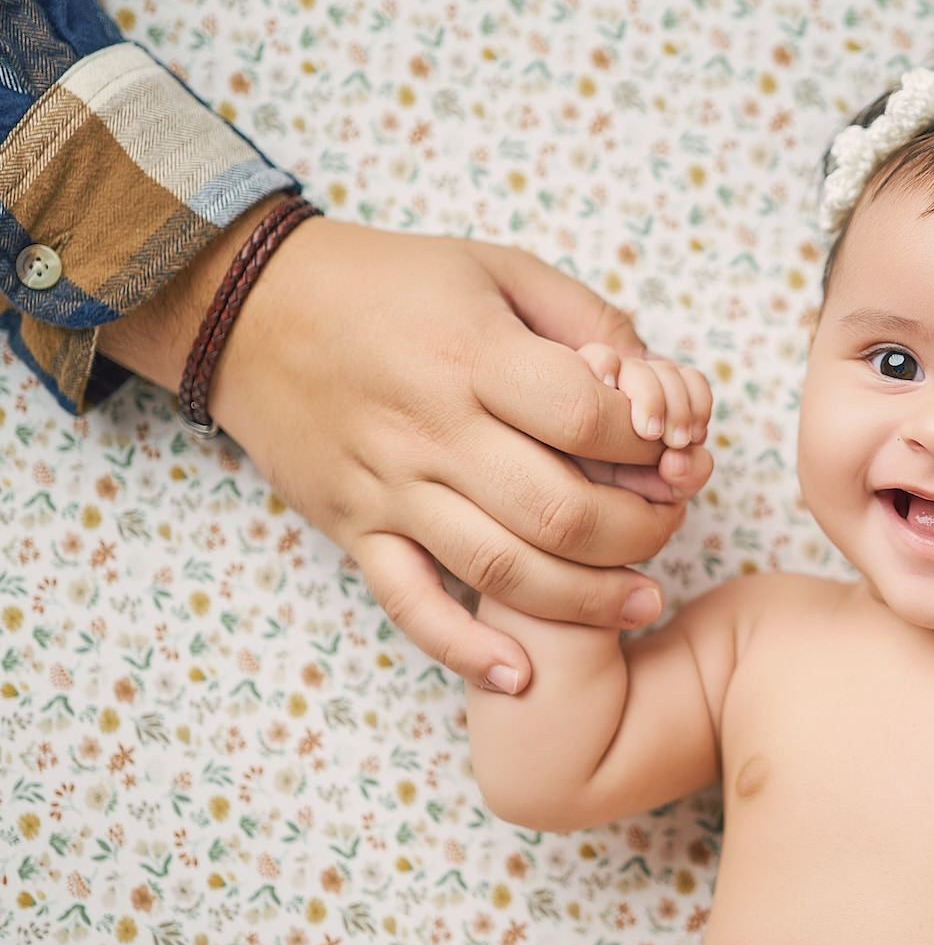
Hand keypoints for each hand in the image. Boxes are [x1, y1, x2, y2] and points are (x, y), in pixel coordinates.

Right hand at [194, 217, 690, 693]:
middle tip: (670, 529)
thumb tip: (658, 380)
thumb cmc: (390, 283)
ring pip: (501, 570)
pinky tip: (520, 675)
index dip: (649, 446)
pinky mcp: (353, 529)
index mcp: (474, 356)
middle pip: (557, 511)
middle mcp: (432, 429)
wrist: (247, 307)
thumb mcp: (498, 269)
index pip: (585, 420)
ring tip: (643, 603)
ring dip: (586, 601)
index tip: (675, 453)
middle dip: (638, 532)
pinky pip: (410, 605)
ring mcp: (389, 488)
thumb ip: (587, 318)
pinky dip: (464, 649)